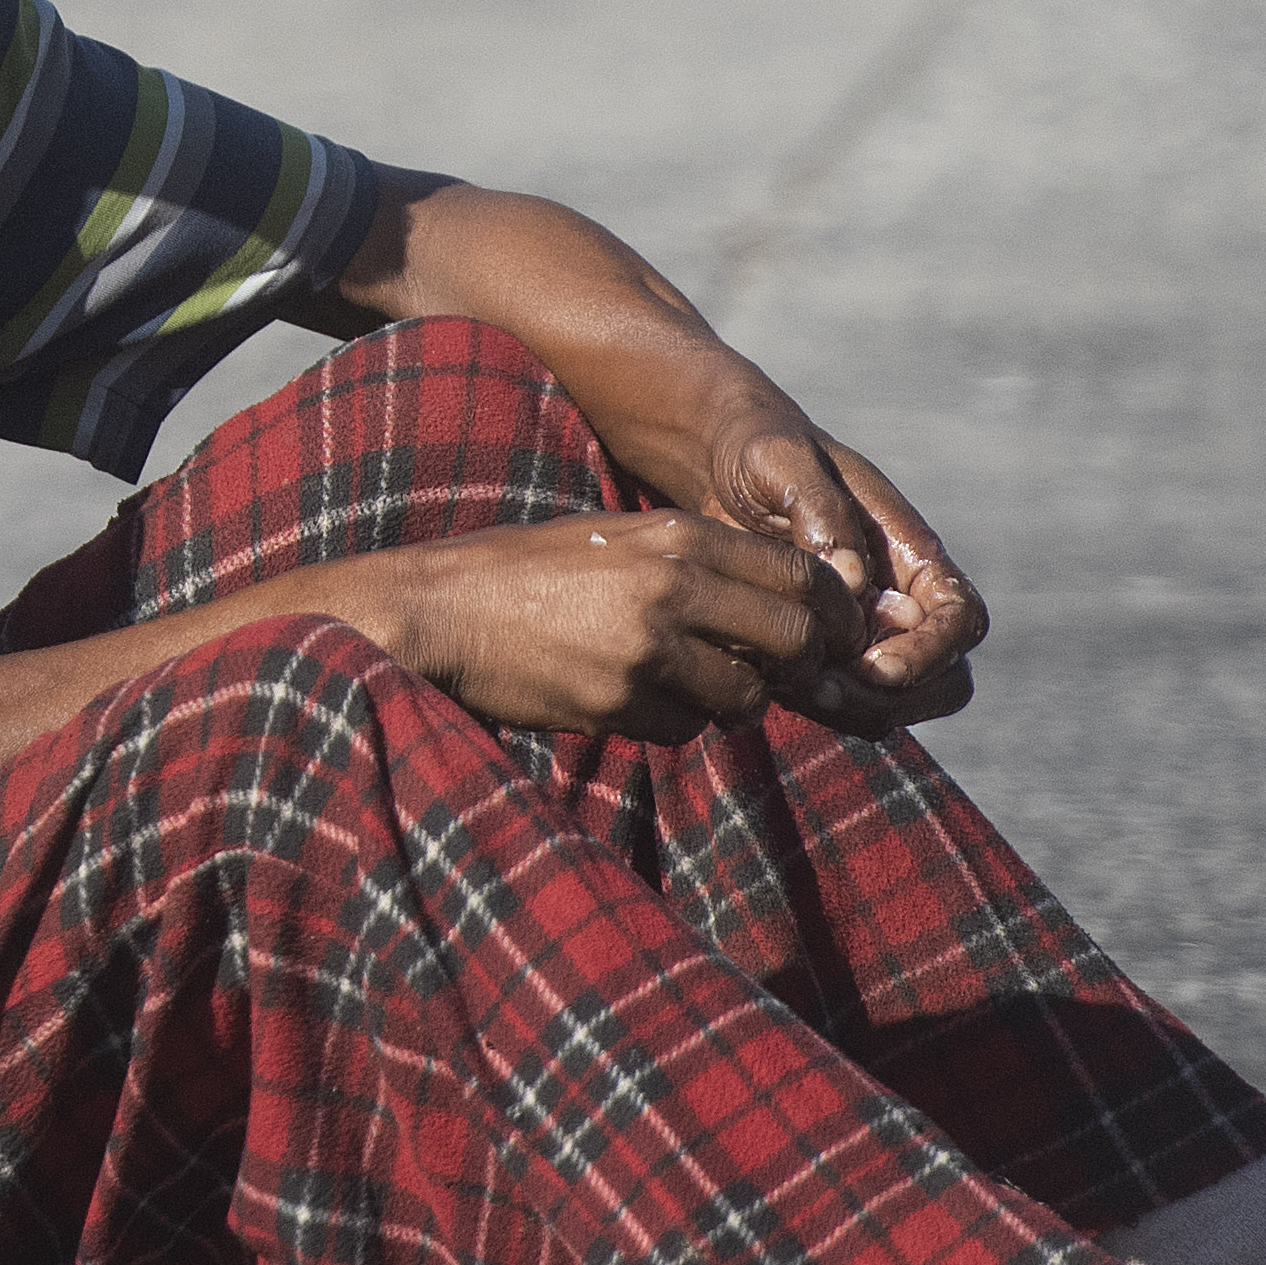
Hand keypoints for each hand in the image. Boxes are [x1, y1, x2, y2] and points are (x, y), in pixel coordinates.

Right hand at [356, 513, 874, 744]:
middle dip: (796, 667)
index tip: (824, 637)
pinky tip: (629, 701)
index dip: (828, 614)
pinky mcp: (616, 700)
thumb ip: (693, 562)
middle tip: (776, 678)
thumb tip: (776, 603)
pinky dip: (671, 724)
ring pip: (744, 696)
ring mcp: (646, 646)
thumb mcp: (615, 540)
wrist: (437, 613)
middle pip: (794, 639)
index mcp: (678, 535)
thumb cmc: (526, 574)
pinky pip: (683, 729)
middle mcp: (673, 585)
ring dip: (731, 704)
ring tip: (691, 692)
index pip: (800, 576)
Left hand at [673, 383, 983, 732]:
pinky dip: (816, 705)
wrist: (716, 466)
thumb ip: (822, 513)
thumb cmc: (759, 452)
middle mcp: (899, 599)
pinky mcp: (821, 652)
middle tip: (823, 688)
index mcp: (910, 552)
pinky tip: (766, 679)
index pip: (960, 619)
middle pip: (944, 678)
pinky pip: (842, 701)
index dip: (931, 652)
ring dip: (851, 708)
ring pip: (893, 702)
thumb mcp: (782, 461)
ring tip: (790, 686)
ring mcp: (864, 632)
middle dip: (894, 697)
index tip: (876, 666)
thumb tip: (855, 582)